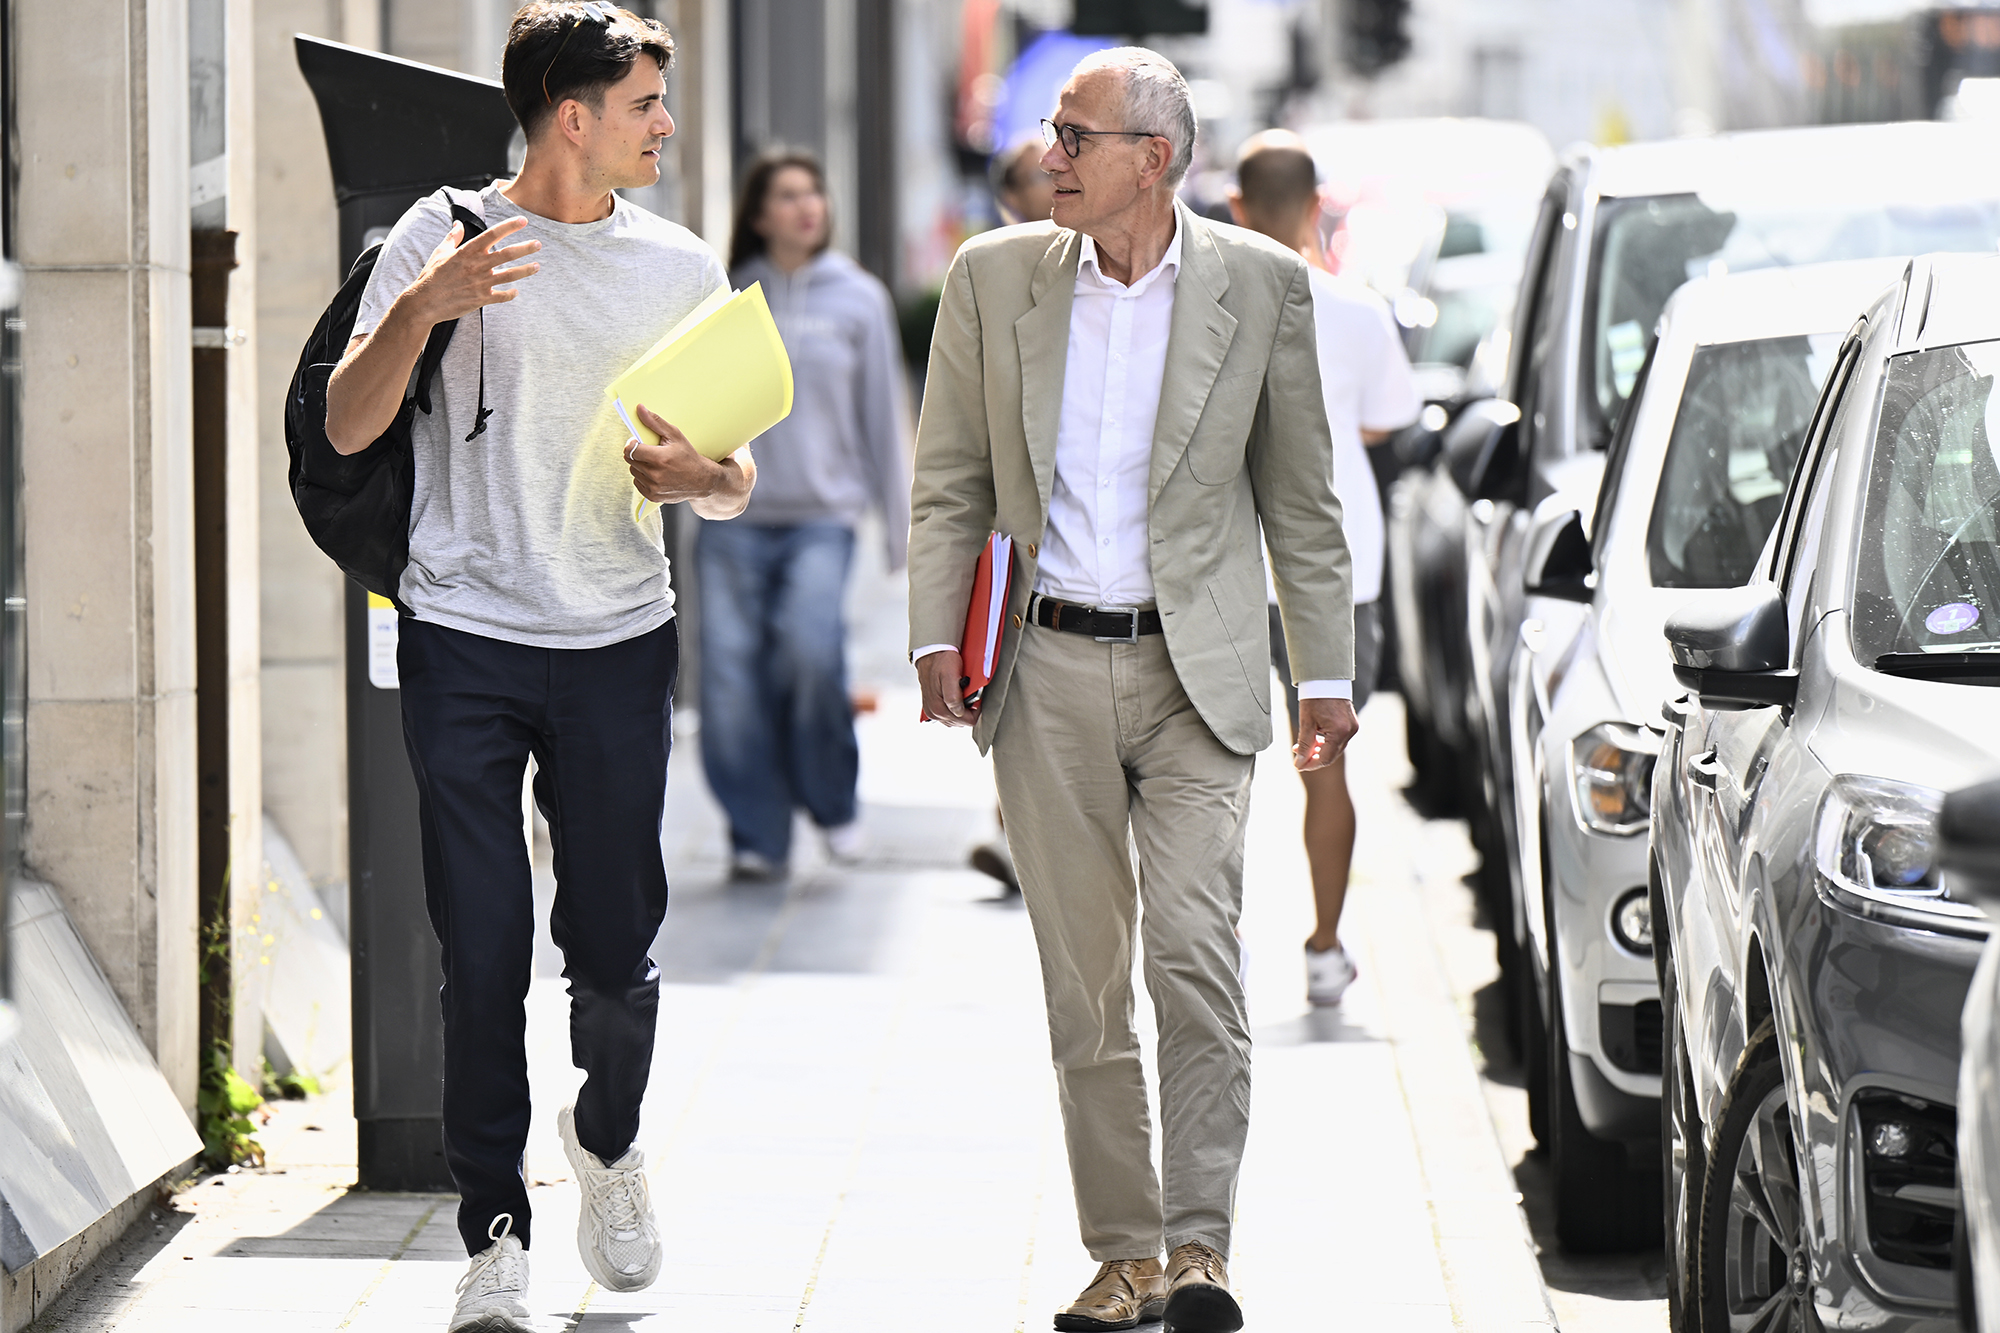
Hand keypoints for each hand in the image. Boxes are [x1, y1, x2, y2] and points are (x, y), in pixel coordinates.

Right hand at [403, 216, 539, 324]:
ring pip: (510, 275)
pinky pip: (501, 296)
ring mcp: (481, 283)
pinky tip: (516, 292)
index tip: (523, 221)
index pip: (492, 234)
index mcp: (467, 251)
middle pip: (507, 254)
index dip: (509, 226)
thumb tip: (458, 224)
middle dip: (525, 248)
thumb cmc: (431, 276)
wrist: (424, 302)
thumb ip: (452, 238)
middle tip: (538, 244)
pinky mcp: (481, 298)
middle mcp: (477, 265)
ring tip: (537, 266)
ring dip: (525, 270)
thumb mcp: (440, 252)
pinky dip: (510, 294)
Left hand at [624, 404, 755, 517]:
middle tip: (649, 452)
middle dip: (636, 454)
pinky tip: (655, 474)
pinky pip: (637, 483)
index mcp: (660, 458)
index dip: (632, 444)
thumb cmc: (688, 456)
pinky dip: (643, 477)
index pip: (631, 450)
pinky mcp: (653, 496)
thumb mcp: (675, 435)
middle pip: (630, 460)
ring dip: (639, 466)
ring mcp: (654, 488)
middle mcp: (656, 475)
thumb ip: (655, 422)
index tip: (638, 442)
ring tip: (654, 463)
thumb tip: (639, 409)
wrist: (702, 480)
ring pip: (633, 471)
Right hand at [917, 649, 972, 726]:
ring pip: (955, 720)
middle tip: (969, 694)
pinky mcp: (932, 707)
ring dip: (962, 709)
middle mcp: (934, 713)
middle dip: (969, 710)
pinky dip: (955, 708)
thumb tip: (959, 711)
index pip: (967, 721)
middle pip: (961, 722)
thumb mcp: (950, 675)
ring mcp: (932, 711)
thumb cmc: (941, 661)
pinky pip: (948, 715)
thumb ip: (953, 696)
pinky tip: (956, 697)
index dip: (975, 710)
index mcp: (938, 708)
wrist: (931, 653)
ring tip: (962, 694)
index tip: (976, 698)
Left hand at [1293, 697, 1358, 770]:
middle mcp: (1350, 731)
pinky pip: (1339, 739)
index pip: (1326, 758)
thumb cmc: (1315, 698)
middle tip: (1298, 755)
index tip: (1298, 766)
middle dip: (1314, 757)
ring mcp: (1353, 727)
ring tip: (1304, 746)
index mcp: (1339, 731)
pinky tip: (1315, 739)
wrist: (1326, 679)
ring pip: (1335, 748)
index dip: (1311, 764)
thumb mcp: (1306, 722)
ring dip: (1320, 750)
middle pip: (1331, 755)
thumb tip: (1299, 763)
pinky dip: (1327, 742)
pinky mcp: (1352, 724)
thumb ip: (1304, 745)